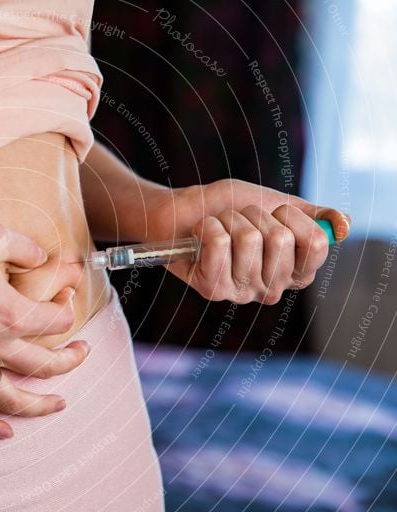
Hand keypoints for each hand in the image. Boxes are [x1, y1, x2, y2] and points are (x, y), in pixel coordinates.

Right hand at [0, 212, 88, 438]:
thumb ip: (29, 250)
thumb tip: (48, 261)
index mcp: (8, 311)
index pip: (56, 323)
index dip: (68, 311)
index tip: (66, 300)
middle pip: (44, 366)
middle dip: (70, 361)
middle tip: (82, 354)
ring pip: (9, 399)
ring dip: (39, 406)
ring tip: (58, 405)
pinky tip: (3, 434)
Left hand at [145, 178, 350, 303]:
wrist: (181, 211)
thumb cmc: (227, 209)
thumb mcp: (276, 204)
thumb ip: (313, 215)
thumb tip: (344, 225)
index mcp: (293, 271)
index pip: (316, 245)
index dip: (293, 217)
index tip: (274, 212)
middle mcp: (271, 288)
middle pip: (281, 240)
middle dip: (255, 215)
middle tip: (238, 219)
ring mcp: (242, 292)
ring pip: (248, 239)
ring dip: (229, 218)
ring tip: (218, 226)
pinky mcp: (213, 290)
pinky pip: (221, 244)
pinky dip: (208, 226)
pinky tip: (201, 234)